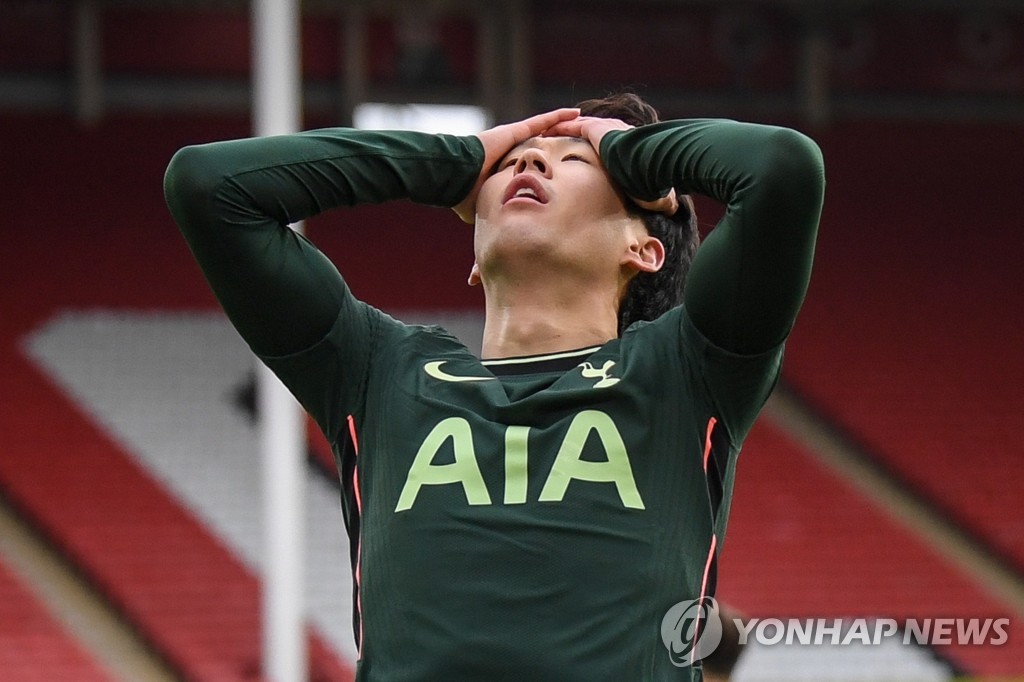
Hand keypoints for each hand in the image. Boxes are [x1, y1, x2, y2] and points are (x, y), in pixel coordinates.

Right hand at [452, 108, 580, 222]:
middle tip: (576, 138)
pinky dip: (557, 116)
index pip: (529, 163)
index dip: (543, 162)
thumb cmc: (464, 194)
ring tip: (580, 119)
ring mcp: (512, 138)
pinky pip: (540, 122)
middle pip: (539, 143)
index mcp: (504, 166)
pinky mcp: (513, 131)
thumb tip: (497, 234)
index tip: (557, 165)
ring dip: (561, 123)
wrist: (456, 177)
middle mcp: (510, 150)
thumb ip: (495, 215)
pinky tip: (574, 113)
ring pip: (543, 128)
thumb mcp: (485, 207)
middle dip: (557, 139)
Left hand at [543, 115, 678, 216]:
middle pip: (595, 133)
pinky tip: (547, 133)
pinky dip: (560, 129)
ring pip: (581, 127)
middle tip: (563, 145)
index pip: (614, 145)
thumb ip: (662, 199)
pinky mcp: (597, 129)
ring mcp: (608, 129)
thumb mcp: (660, 192)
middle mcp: (621, 132)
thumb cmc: (659, 181)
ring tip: (549, 137)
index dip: (602, 149)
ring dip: (565, 131)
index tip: (592, 156)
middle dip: (580, 137)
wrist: (653, 164)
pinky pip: (573, 127)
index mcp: (633, 146)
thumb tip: (674, 210)